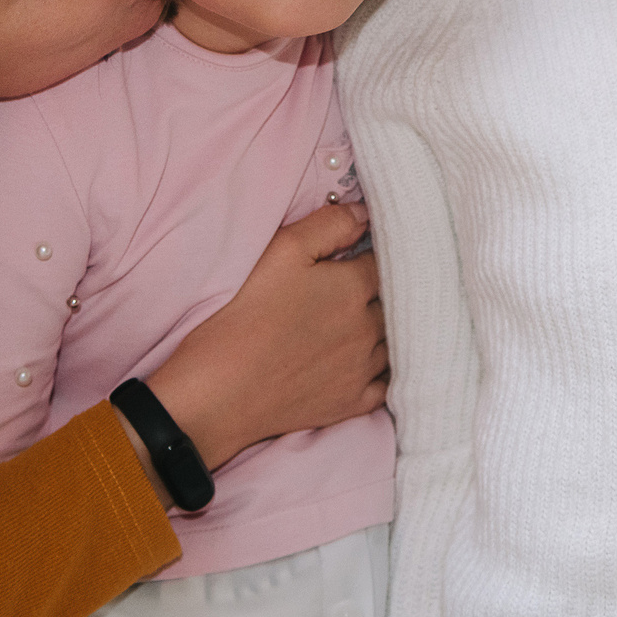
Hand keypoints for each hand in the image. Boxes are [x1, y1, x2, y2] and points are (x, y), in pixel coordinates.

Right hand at [143, 202, 387, 471]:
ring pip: (394, 341)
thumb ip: (330, 225)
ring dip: (386, 330)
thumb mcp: (283, 251)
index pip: (385, 262)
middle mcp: (368, 329)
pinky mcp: (353, 403)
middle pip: (394, 301)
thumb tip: (366, 213)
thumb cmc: (246, 314)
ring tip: (362, 322)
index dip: (375, 255)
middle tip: (361, 288)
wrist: (222, 390)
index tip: (364, 255)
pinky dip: (382, 371)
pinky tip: (368, 362)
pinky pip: (386, 384)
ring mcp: (363, 369)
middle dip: (384, 291)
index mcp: (354, 288)